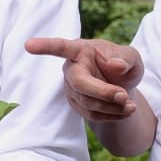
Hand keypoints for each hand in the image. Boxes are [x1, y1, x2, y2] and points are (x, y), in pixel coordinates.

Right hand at [25, 36, 144, 123]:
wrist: (124, 86)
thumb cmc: (123, 65)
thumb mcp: (132, 57)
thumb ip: (126, 58)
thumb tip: (115, 65)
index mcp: (81, 50)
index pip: (61, 47)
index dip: (45, 46)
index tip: (29, 45)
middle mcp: (72, 68)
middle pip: (78, 83)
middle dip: (102, 92)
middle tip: (124, 96)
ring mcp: (71, 88)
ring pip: (86, 102)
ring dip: (111, 107)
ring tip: (131, 107)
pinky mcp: (76, 104)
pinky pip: (91, 114)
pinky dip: (110, 115)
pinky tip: (124, 112)